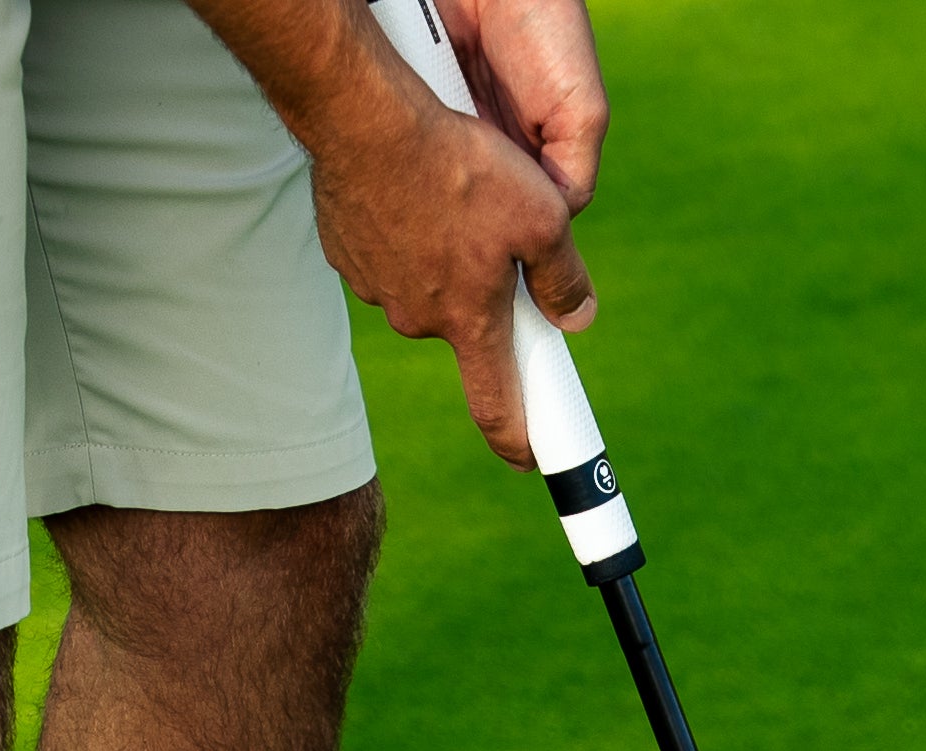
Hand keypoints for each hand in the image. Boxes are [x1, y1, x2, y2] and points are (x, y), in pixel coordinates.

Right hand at [186, 0, 602, 464]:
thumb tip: (577, 316)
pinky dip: (406, 229)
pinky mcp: (348, 252)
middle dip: (483, 293)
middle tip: (495, 232)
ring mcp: (376, 287)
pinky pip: (391, 251)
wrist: (365, 117)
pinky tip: (413, 188)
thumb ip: (563, 278)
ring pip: (427, 283)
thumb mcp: (541, 217)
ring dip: (443, 255)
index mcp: (469, 319)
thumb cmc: (457, 163)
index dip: (520, 439)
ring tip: (450, 194)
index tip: (533, 458)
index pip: (497, 404)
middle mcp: (418, 317)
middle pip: (464, 323)